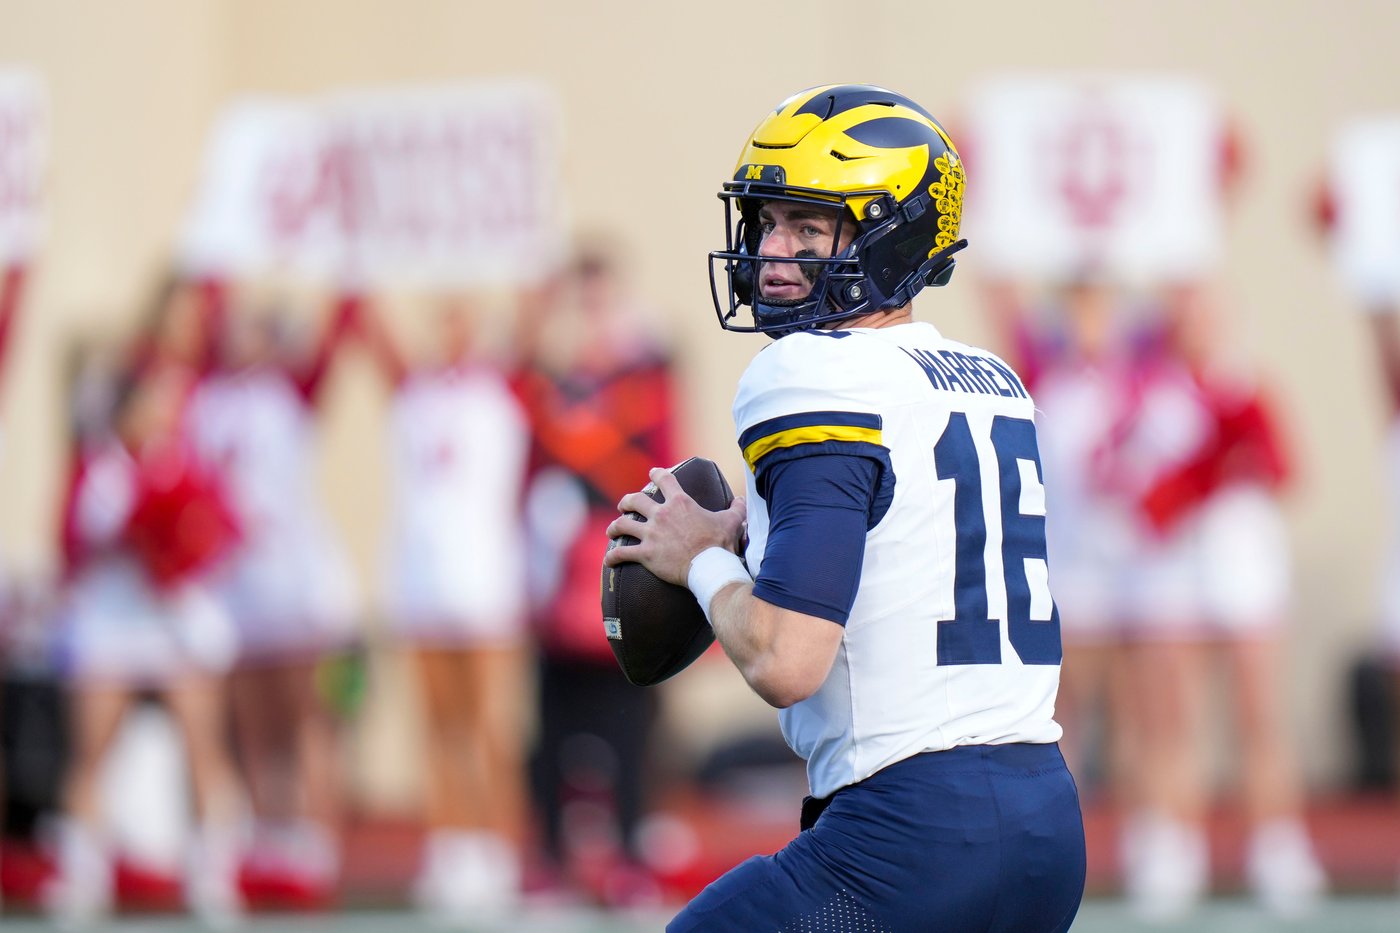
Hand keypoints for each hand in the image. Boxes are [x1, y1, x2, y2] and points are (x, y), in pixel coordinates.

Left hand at [603, 467, 746, 586]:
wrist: (710, 567)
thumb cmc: (721, 544)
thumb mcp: (732, 522)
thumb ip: (736, 509)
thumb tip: (742, 500)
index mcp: (680, 503)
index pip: (665, 480)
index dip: (657, 474)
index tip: (652, 472)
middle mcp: (662, 515)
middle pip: (635, 500)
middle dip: (627, 501)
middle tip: (625, 505)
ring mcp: (651, 534)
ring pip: (623, 525)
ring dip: (615, 527)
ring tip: (611, 531)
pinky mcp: (646, 554)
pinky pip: (622, 554)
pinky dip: (613, 557)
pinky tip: (608, 560)